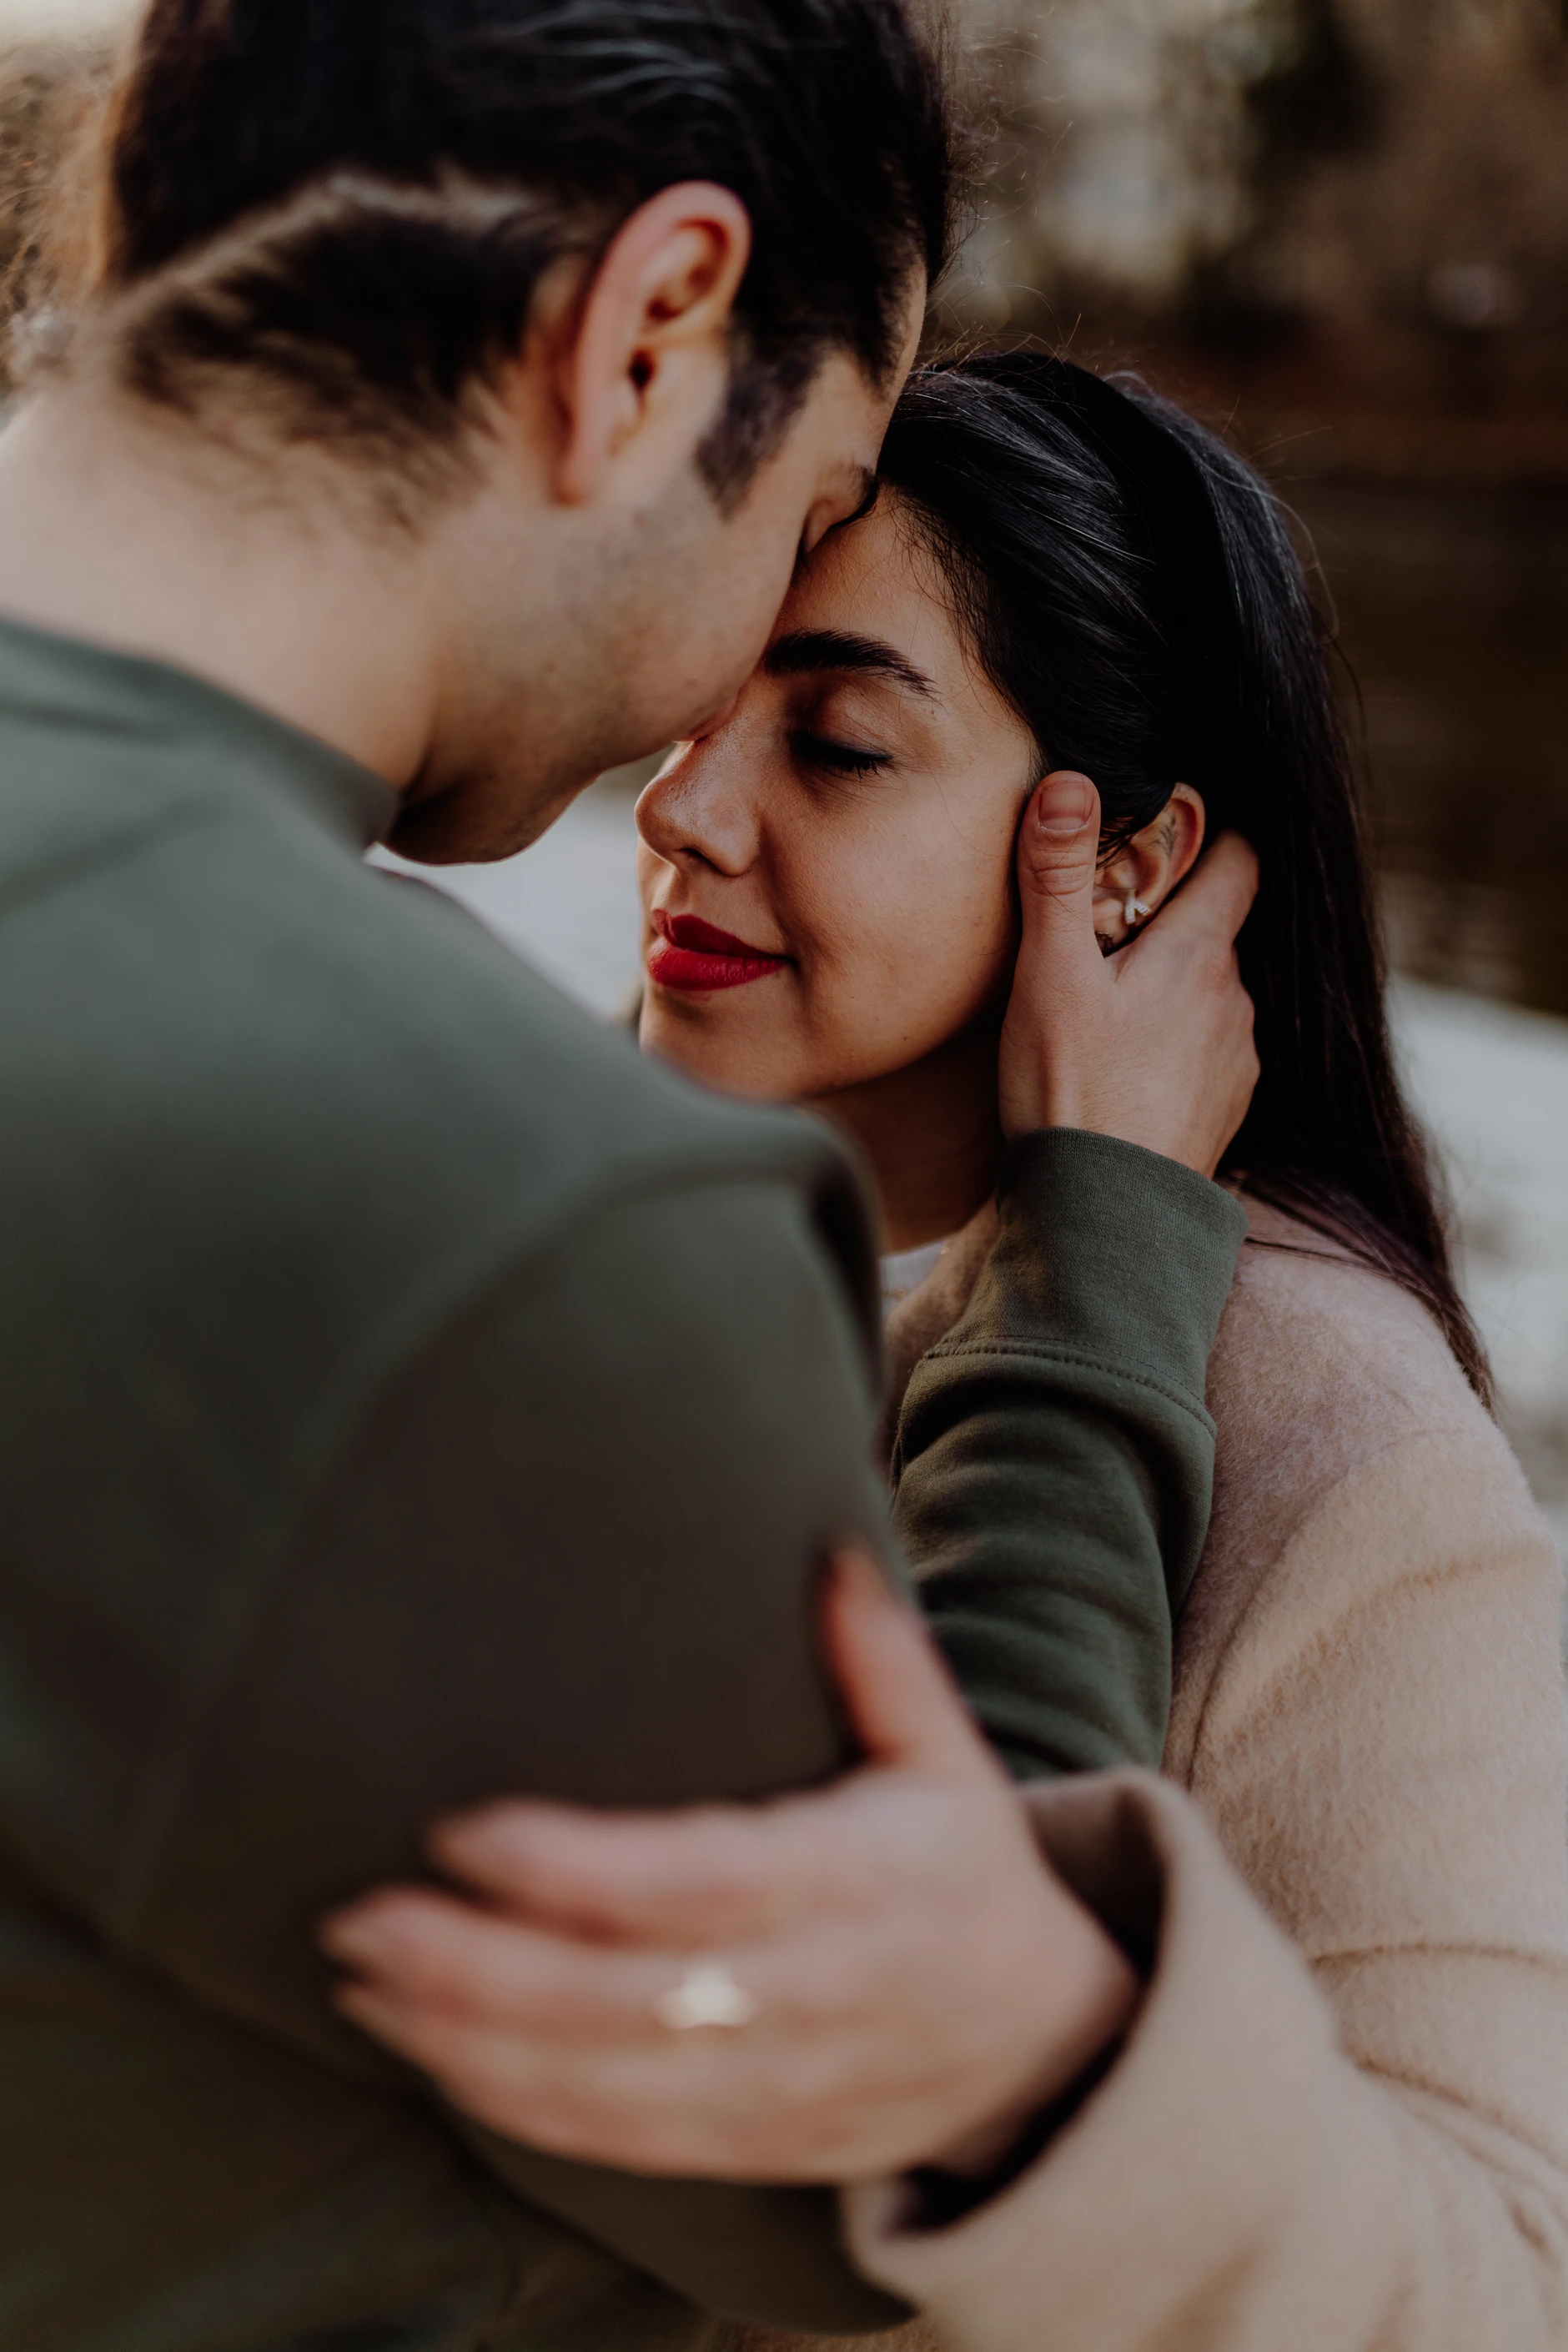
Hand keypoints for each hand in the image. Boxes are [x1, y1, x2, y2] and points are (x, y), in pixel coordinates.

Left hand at [322, 1552, 1138, 2184]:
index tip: (464, 1832)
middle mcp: (815, 1995)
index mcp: (859, 1886)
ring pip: (604, 2086)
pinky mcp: (753, 2144)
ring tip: (366, 1981)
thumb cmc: (965, 1873)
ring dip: (470, 2043)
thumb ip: (884, 1658)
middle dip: (480, 1969)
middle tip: (362, 1916)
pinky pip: (618, 2144)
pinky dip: (514, 2108)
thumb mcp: (949, 1759)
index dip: (576, 1871)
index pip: (699, 1884)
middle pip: (624, 2001)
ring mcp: (781, 2085)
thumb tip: (827, 1546)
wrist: (1040, 2045)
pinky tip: (432, 2054)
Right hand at [999, 771, 1259, 1175]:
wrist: (1104, 1219)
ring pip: (1209, 995)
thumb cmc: (1070, 1094)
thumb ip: (1056, 877)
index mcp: (1201, 953)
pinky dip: (1172, 1050)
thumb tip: (1067, 784)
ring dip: (1167, 992)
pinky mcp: (1226, 1109)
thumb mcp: (1049, 976)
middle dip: (1165, 925)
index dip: (1206, 838)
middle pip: (1214, 930)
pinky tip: (1121, 1075)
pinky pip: (1206, 1054)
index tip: (1158, 840)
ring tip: (1100, 1019)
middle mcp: (1236, 999)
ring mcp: (1238, 1059)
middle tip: (1096, 942)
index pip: (1238, 860)